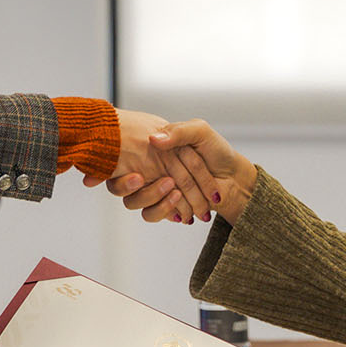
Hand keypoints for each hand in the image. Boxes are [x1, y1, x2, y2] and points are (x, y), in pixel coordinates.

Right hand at [98, 119, 257, 223]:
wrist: (234, 177)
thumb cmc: (216, 151)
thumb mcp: (200, 131)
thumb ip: (178, 131)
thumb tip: (155, 139)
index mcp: (151, 150)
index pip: (120, 157)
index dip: (111, 163)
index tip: (118, 165)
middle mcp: (148, 170)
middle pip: (119, 183)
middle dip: (126, 185)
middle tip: (141, 178)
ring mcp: (155, 190)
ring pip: (133, 202)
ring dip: (150, 196)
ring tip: (173, 189)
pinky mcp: (164, 207)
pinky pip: (151, 214)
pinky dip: (164, 210)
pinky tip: (179, 204)